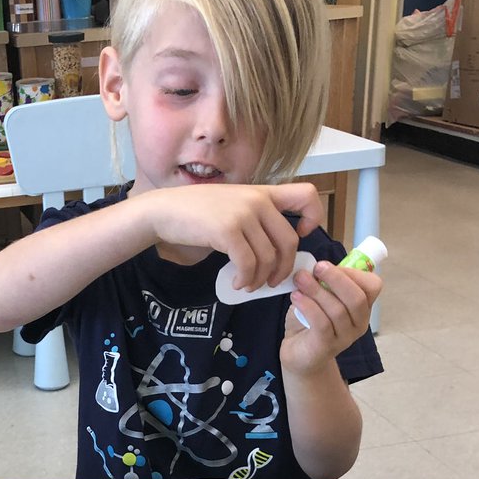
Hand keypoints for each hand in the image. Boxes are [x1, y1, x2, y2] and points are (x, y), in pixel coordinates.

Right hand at [140, 182, 323, 290]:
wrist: (164, 210)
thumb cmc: (197, 212)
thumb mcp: (233, 204)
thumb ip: (256, 217)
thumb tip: (275, 250)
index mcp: (263, 193)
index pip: (307, 195)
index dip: (314, 217)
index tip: (301, 234)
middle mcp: (258, 200)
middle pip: (289, 242)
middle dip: (283, 268)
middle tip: (271, 282)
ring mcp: (243, 214)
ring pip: (268, 258)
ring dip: (260, 279)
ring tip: (247, 285)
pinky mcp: (227, 231)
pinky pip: (248, 264)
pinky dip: (245, 280)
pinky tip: (237, 283)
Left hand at [281, 260, 382, 373]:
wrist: (298, 354)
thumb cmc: (310, 322)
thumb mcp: (321, 297)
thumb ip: (325, 282)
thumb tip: (314, 264)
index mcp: (363, 307)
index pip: (373, 286)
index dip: (353, 272)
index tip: (329, 265)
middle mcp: (359, 323)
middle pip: (357, 298)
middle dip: (336, 278)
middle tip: (317, 267)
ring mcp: (345, 337)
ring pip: (337, 310)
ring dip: (316, 290)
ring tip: (299, 279)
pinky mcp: (327, 347)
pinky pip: (322, 323)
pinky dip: (308, 306)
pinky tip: (296, 297)